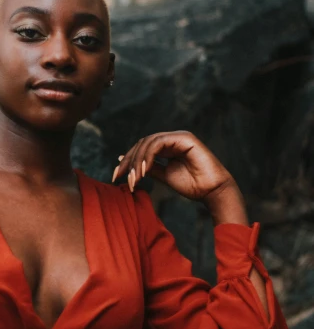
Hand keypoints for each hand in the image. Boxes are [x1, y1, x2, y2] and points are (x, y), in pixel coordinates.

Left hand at [111, 130, 236, 202]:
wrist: (212, 191)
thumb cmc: (193, 185)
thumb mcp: (165, 176)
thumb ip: (150, 168)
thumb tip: (132, 166)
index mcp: (167, 147)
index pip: (141, 148)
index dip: (127, 161)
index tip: (115, 175)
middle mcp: (172, 139)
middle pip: (142, 143)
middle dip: (128, 160)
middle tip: (120, 176)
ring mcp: (179, 137)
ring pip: (148, 142)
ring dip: (137, 160)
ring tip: (135, 177)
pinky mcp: (185, 138)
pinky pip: (159, 143)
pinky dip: (148, 156)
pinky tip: (144, 170)